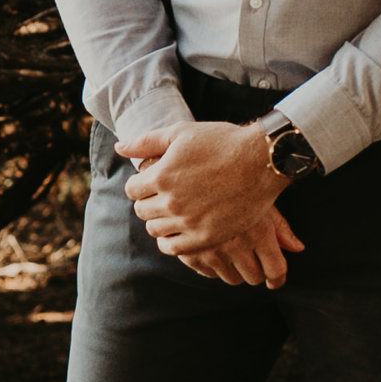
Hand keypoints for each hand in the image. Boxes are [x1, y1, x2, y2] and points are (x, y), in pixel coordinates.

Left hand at [119, 120, 304, 288]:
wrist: (261, 160)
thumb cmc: (222, 141)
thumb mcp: (180, 132)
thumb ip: (146, 142)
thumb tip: (119, 147)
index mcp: (161, 176)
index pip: (132, 190)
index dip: (141, 185)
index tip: (153, 181)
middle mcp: (171, 202)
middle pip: (142, 211)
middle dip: (149, 202)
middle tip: (164, 196)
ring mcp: (189, 222)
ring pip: (156, 231)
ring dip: (160, 221)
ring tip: (174, 212)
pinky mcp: (207, 237)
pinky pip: (176, 249)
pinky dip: (172, 241)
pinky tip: (181, 230)